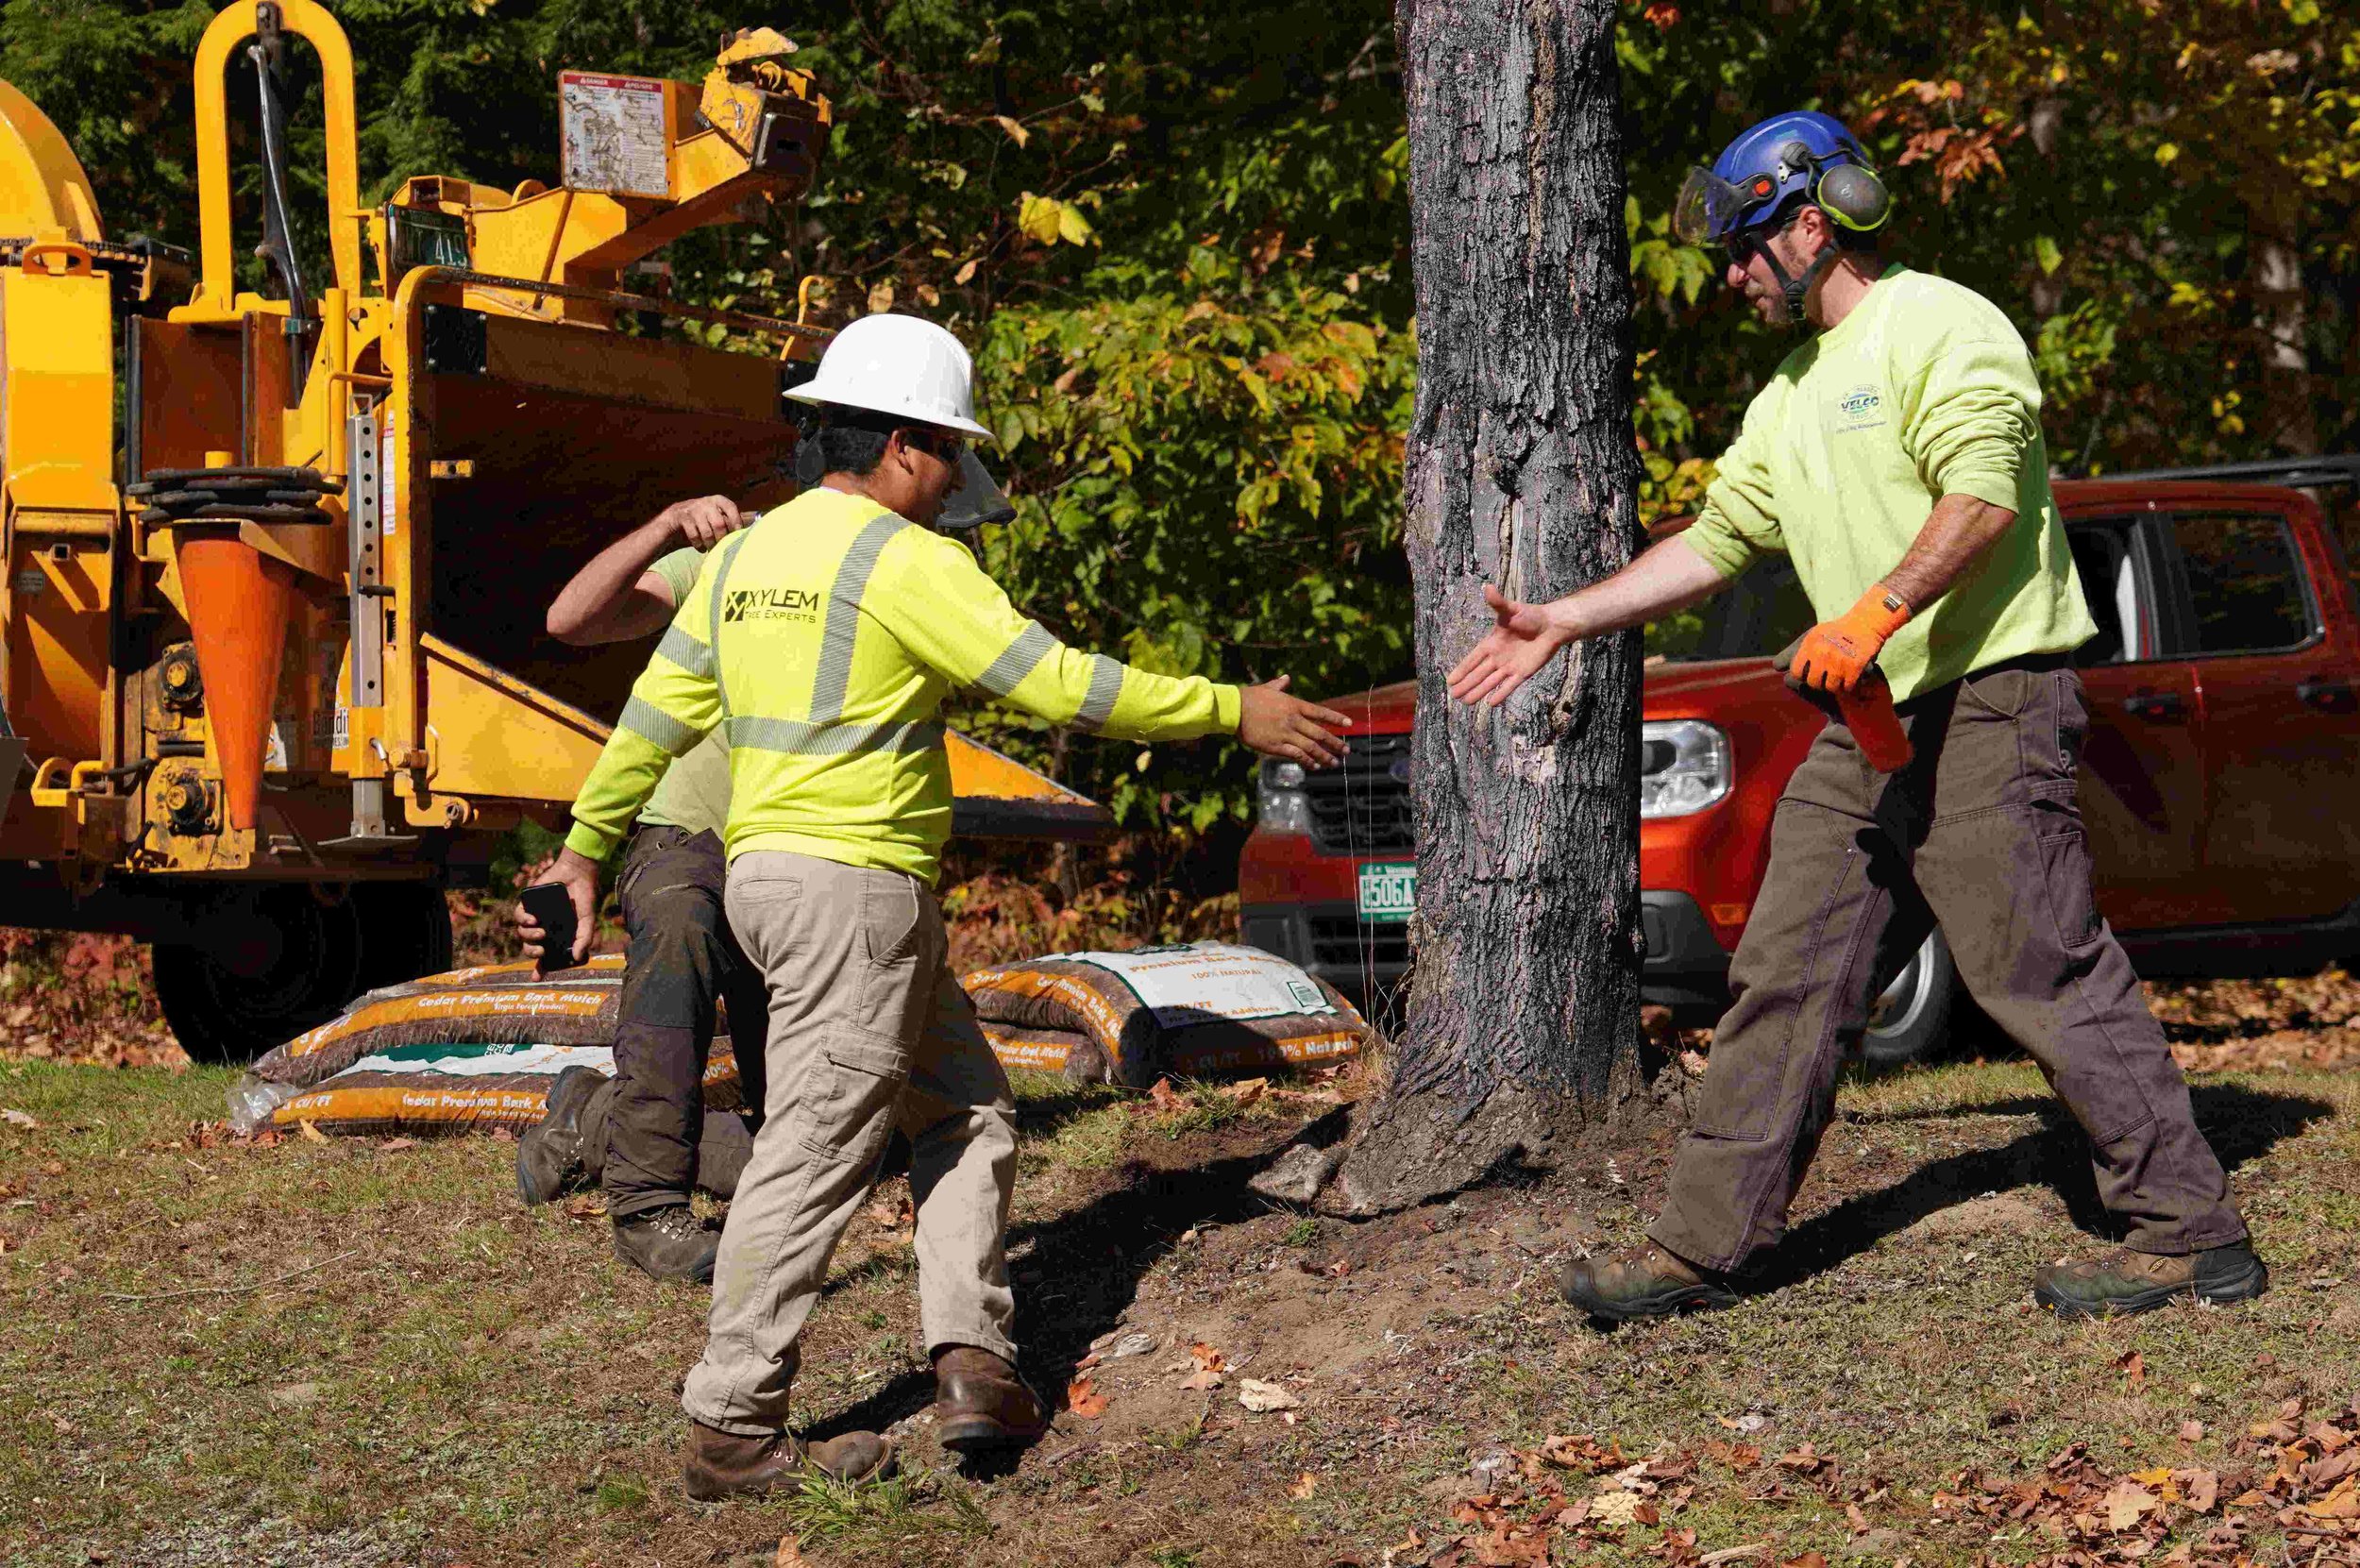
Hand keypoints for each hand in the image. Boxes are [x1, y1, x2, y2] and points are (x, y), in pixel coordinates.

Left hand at [513, 848, 600, 966]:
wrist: (578, 873)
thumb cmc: (584, 897)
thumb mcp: (587, 920)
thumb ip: (584, 938)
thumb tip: (577, 957)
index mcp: (556, 935)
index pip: (545, 955)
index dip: (540, 967)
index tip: (536, 979)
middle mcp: (544, 927)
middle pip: (530, 946)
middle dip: (532, 952)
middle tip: (541, 950)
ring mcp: (535, 915)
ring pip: (522, 933)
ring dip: (528, 936)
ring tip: (541, 931)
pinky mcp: (528, 903)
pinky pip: (518, 916)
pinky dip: (523, 920)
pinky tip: (533, 919)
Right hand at [657, 495, 750, 550]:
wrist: (674, 517)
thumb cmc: (702, 520)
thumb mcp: (715, 515)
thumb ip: (728, 521)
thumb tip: (749, 533)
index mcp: (717, 500)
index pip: (731, 507)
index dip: (736, 521)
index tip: (738, 533)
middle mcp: (706, 502)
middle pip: (719, 524)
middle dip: (721, 538)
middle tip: (722, 547)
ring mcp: (693, 509)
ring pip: (707, 532)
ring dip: (710, 544)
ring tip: (711, 549)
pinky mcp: (682, 517)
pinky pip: (694, 535)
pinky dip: (698, 545)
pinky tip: (701, 548)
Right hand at [1238, 676, 1351, 767]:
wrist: (1235, 710)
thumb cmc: (1250, 698)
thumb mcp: (1268, 688)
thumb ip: (1280, 684)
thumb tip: (1286, 678)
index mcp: (1294, 705)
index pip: (1321, 712)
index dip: (1336, 719)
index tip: (1349, 724)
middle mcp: (1294, 720)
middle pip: (1320, 734)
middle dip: (1336, 743)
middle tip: (1347, 750)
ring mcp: (1286, 733)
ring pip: (1312, 747)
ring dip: (1325, 756)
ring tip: (1335, 763)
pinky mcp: (1277, 746)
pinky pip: (1297, 755)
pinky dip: (1308, 762)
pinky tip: (1316, 766)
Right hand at [1447, 585, 1572, 707]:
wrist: (1552, 625)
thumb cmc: (1531, 615)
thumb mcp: (1511, 609)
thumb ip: (1498, 602)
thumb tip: (1487, 587)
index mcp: (1491, 643)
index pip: (1472, 659)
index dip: (1461, 669)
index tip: (1449, 680)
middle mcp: (1498, 657)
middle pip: (1478, 674)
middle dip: (1466, 684)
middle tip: (1454, 696)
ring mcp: (1510, 666)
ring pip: (1490, 682)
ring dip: (1479, 691)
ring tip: (1466, 702)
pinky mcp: (1523, 673)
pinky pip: (1509, 686)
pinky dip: (1501, 694)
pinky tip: (1491, 703)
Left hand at [1788, 585, 1910, 693]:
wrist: (1867, 623)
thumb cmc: (1836, 632)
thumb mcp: (1812, 636)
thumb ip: (1793, 652)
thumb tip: (1777, 668)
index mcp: (1809, 644)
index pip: (1796, 673)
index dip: (1803, 675)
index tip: (1812, 672)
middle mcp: (1822, 653)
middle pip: (1813, 683)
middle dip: (1820, 682)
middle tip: (1829, 675)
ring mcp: (1838, 661)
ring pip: (1830, 688)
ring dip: (1836, 685)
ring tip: (1841, 676)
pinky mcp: (1855, 667)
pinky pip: (1847, 688)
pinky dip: (1850, 686)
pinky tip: (1851, 677)